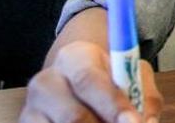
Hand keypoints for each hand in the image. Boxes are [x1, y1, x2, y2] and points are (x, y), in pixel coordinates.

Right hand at [20, 41, 161, 122]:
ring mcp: (31, 109)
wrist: (74, 81)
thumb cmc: (109, 79)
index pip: (88, 80)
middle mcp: (45, 81)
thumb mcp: (132, 76)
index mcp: (73, 57)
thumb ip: (143, 97)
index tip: (133, 122)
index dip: (112, 104)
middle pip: (73, 117)